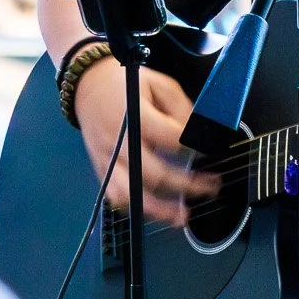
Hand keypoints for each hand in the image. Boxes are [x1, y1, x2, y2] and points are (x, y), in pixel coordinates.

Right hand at [73, 56, 220, 227]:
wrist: (88, 85)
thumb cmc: (124, 83)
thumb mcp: (158, 82)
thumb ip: (180, 108)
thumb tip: (195, 133)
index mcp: (136, 117)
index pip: (170, 139)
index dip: (193, 148)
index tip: (209, 152)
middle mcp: (120, 142)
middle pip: (155, 174)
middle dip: (187, 185)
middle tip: (210, 187)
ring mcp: (108, 159)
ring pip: (133, 194)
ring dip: (160, 209)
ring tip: (182, 216)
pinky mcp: (101, 169)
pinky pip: (117, 196)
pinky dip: (135, 208)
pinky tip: (154, 212)